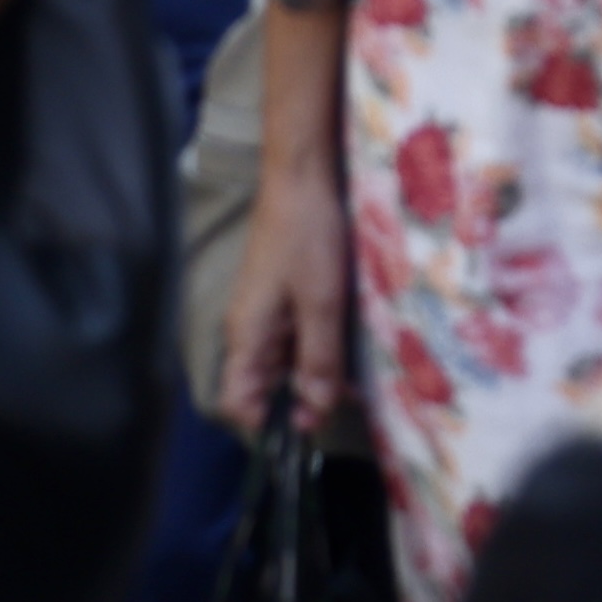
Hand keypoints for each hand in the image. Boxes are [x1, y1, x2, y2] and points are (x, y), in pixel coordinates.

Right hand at [221, 124, 353, 439]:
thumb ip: (318, 359)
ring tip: (362, 380)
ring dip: (318, 374)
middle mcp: (251, 331)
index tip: (311, 425)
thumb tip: (314, 412)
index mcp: (247, 336)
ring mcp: (268, 313)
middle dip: (303, 400)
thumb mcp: (321, 302)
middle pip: (267, 387)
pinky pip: (299, 336)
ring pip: (287, 363)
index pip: (239, 401)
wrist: (303, 176)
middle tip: (353, 403)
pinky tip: (355, 346)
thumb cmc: (308, 236)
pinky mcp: (286, 296)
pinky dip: (322, 346)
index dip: (269, 422)